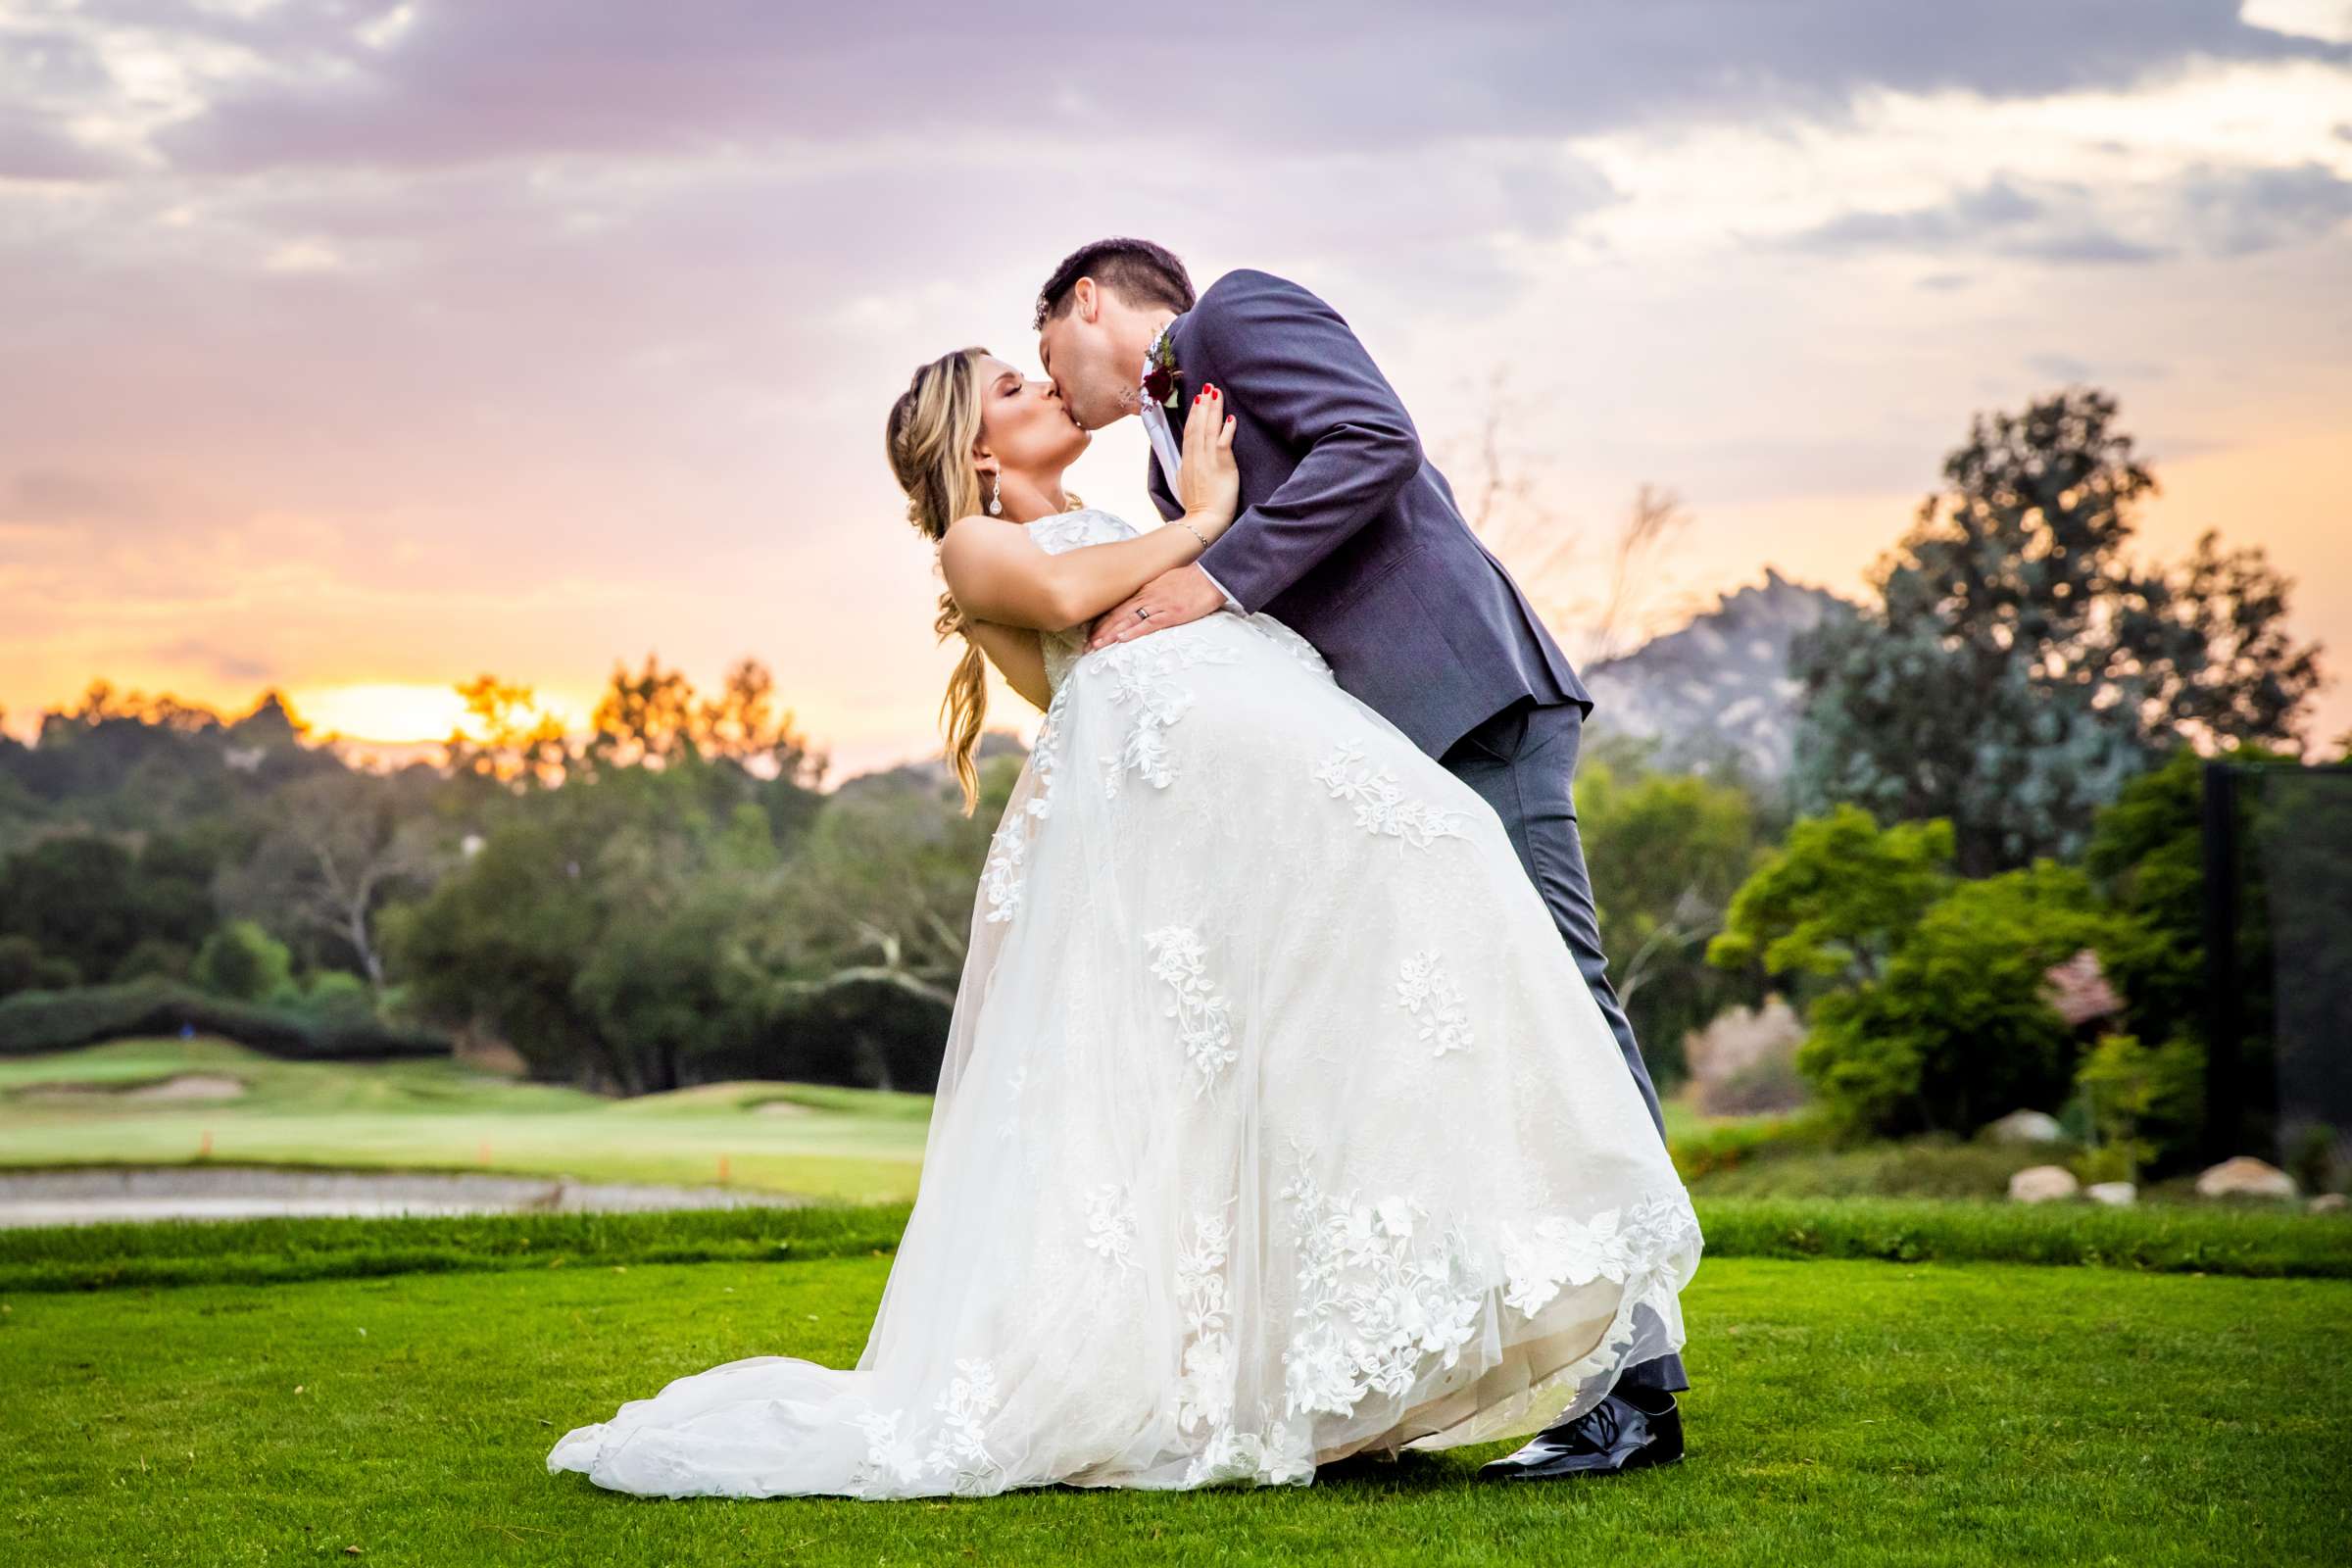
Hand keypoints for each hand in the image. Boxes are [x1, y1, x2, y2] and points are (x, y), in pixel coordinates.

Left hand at [1086, 564, 1226, 649]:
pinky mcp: (1171, 613)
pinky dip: (1133, 632)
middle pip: (1117, 615)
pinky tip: (1121, 640)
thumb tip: (1143, 604)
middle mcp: (1147, 596)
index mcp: (1145, 590)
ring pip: (1127, 620)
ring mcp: (1158, 605)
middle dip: (1100, 631)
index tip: (1090, 633)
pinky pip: (1148, 624)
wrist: (1212, 575)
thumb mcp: (1166, 583)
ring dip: (1110, 635)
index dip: (1102, 621)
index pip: (1117, 607)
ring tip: (1096, 647)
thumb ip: (1152, 592)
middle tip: (1086, 646)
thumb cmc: (1192, 580)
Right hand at [1175, 383, 1239, 539]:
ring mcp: (1207, 460)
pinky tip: (1230, 417)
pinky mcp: (1221, 465)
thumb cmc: (1197, 506)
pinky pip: (1223, 442)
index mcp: (1186, 461)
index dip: (1193, 414)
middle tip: (1208, 387)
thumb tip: (1185, 461)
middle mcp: (1195, 457)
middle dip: (1203, 404)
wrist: (1204, 520)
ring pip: (1209, 429)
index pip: (1189, 432)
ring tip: (1216, 393)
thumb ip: (1185, 469)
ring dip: (1213, 410)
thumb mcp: (1183, 484)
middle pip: (1198, 425)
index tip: (1197, 399)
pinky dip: (1227, 429)